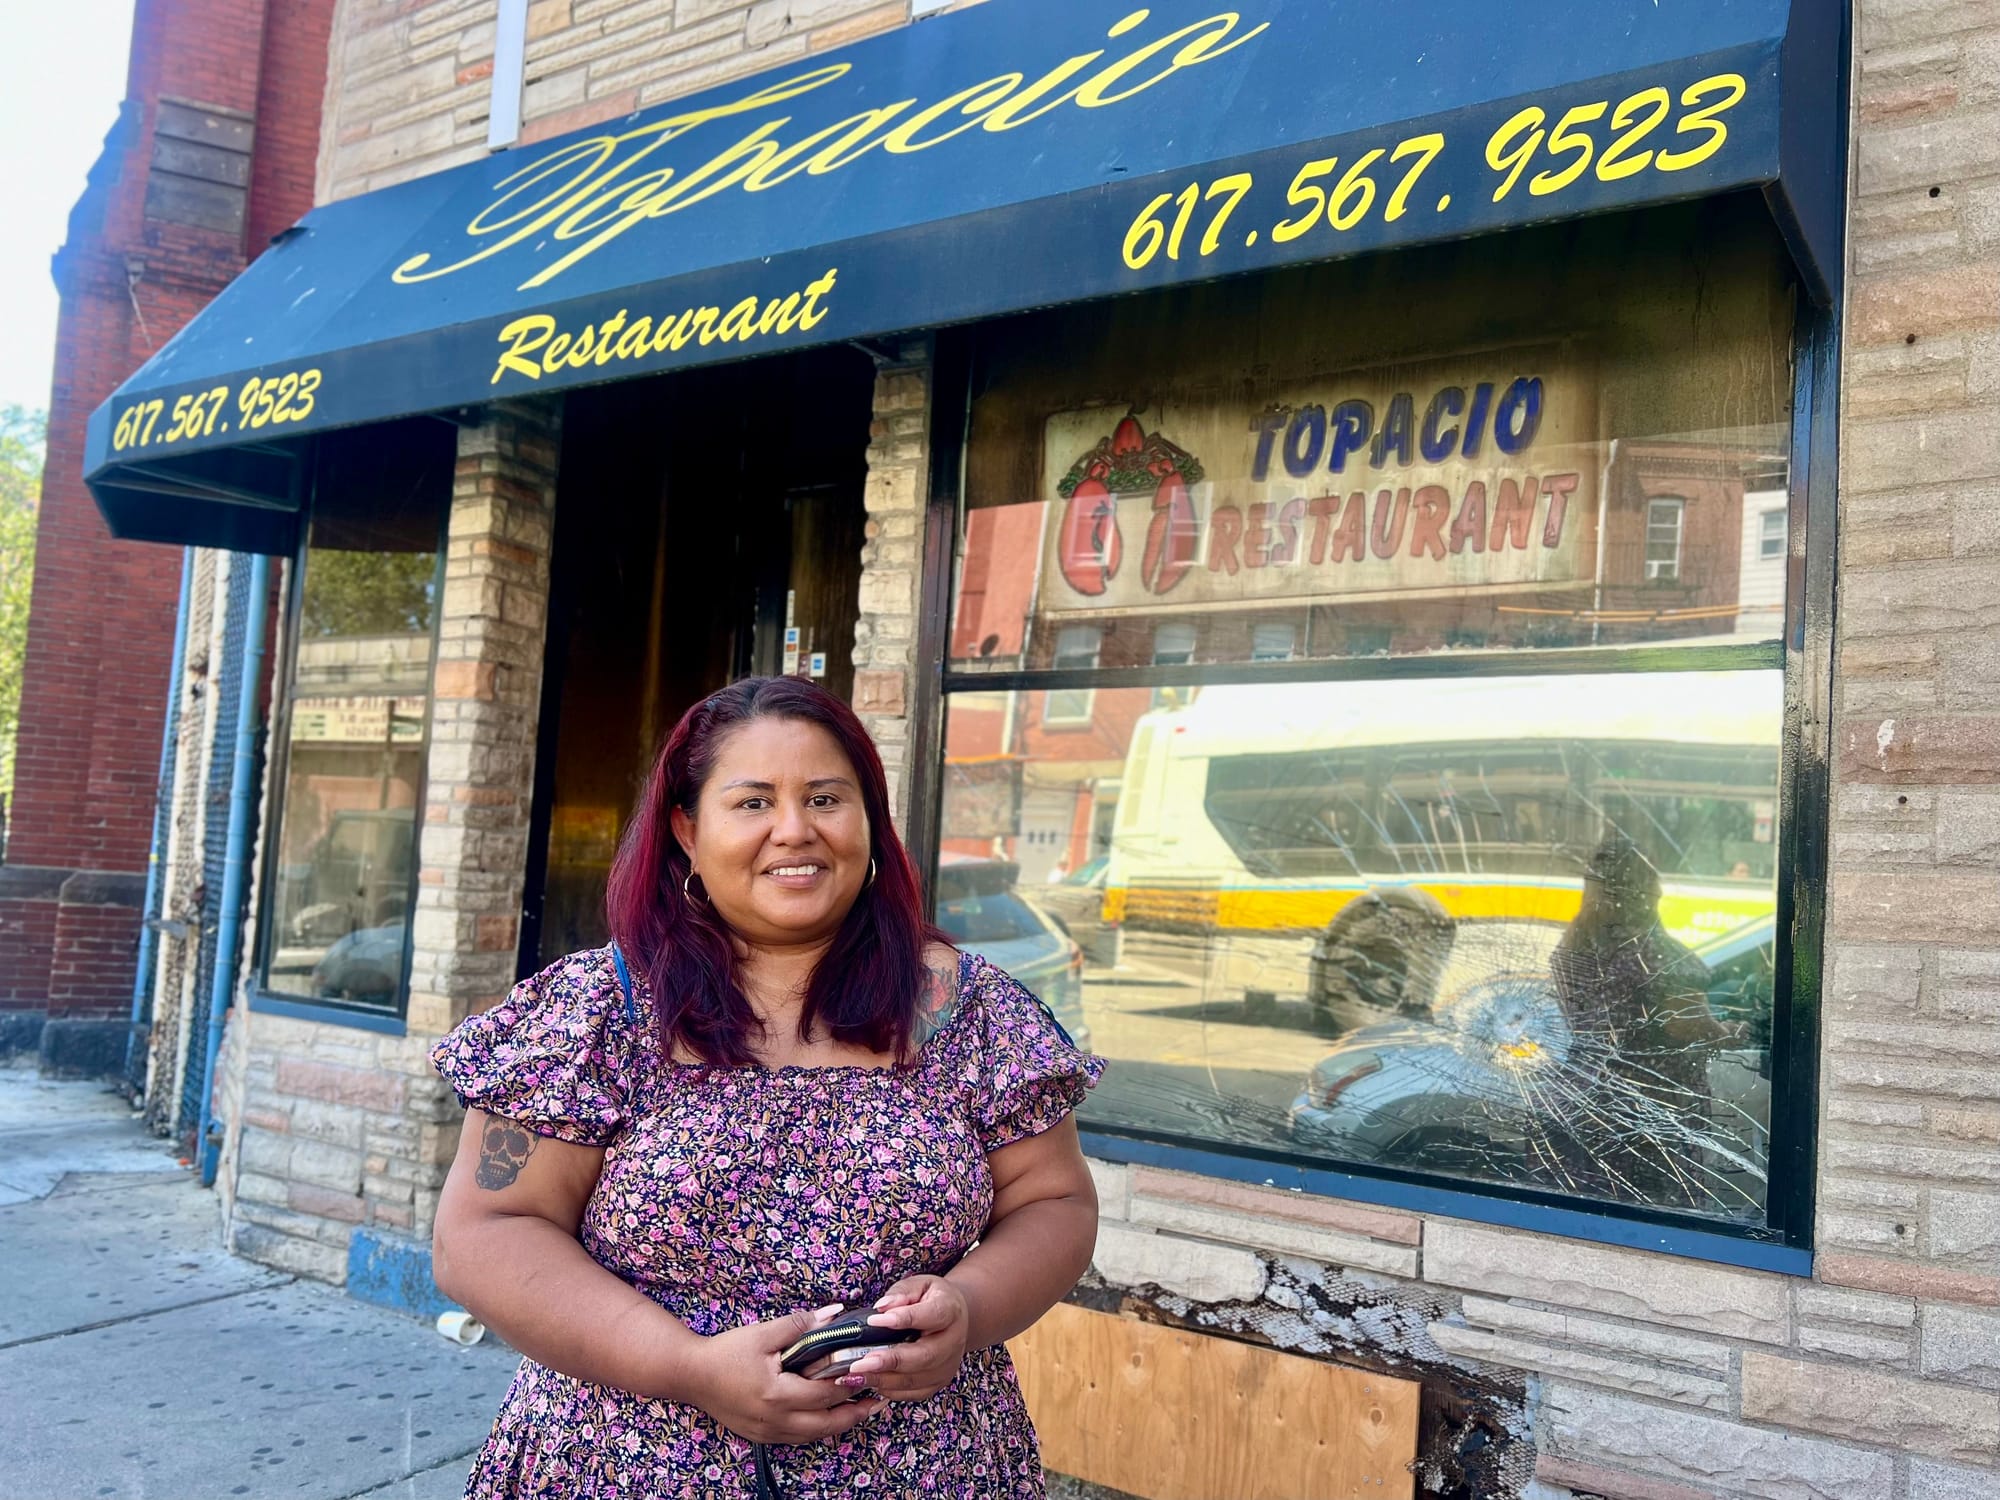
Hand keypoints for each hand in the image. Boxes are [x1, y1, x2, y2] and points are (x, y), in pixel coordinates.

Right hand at [683, 1304, 887, 1444]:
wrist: (690, 1375)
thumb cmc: (726, 1352)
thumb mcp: (763, 1333)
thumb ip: (801, 1324)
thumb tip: (835, 1313)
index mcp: (777, 1393)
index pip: (825, 1393)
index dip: (851, 1384)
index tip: (872, 1374)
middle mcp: (775, 1419)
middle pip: (825, 1423)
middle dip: (854, 1413)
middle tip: (878, 1401)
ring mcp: (767, 1431)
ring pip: (813, 1435)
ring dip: (838, 1424)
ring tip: (861, 1411)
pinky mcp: (760, 1436)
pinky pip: (797, 1438)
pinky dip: (817, 1429)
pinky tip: (828, 1418)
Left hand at [838, 1276, 970, 1402]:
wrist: (956, 1318)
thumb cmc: (931, 1298)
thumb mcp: (919, 1285)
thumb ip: (901, 1293)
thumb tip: (882, 1307)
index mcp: (951, 1311)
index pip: (931, 1316)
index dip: (903, 1319)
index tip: (874, 1320)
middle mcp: (953, 1342)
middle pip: (924, 1356)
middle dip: (890, 1361)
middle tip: (860, 1363)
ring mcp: (947, 1366)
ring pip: (916, 1380)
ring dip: (884, 1380)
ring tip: (856, 1376)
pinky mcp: (938, 1383)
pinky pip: (912, 1393)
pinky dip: (890, 1390)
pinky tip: (870, 1382)